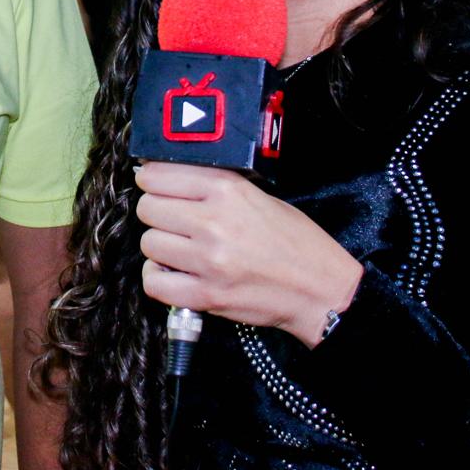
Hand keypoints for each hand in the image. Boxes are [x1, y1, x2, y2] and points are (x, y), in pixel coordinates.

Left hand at [135, 162, 362, 347]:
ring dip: (160, 247)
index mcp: (228, 190)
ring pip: (149, 243)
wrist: (320, 290)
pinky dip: (159, 278)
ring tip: (182, 250)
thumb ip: (214, 185)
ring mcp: (208, 260)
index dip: (152, 181)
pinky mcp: (206, 295)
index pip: (158, 175)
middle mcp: (214, 221)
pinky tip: (175, 274)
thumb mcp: (260, 196)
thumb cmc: (295, 243)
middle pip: (148, 208)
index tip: (156, 186)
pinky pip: (154, 282)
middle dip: (157, 213)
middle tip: (174, 221)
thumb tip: (165, 178)